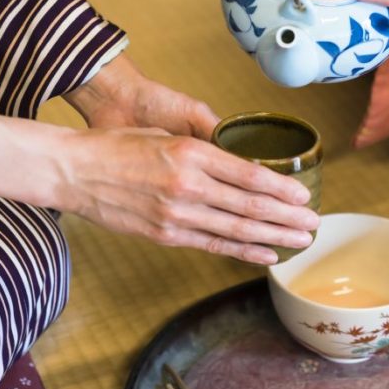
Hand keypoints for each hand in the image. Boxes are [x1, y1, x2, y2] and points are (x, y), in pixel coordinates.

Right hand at [0, 55, 319, 263]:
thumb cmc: (117, 146)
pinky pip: (212, 245)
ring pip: (237, 230)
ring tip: (300, 240)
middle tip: (314, 223)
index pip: (249, 176)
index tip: (304, 195)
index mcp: (190, 153)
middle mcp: (188, 185)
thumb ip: (203, 153)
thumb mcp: (165, 136)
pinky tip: (266, 253)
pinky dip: (242, 251)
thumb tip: (241, 170)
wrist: (74, 171)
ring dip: (274, 236)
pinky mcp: (165, 234)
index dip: (281, 189)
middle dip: (288, 217)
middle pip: (250, 207)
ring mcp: (176, 214)